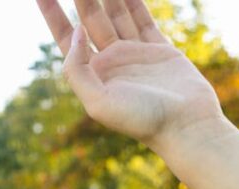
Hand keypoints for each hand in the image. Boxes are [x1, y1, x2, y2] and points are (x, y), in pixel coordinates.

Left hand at [35, 0, 225, 147]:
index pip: (66, 38)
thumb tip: (75, 31)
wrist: (185, 126)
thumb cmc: (142, 120)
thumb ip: (77, 69)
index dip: (52, 13)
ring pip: (115, 12)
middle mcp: (112, 62)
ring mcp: (135, 54)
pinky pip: (142, 17)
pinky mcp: (159, 49)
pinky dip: (134, 0)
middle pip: (90, 17)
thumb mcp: (98, 103)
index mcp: (93, 76)